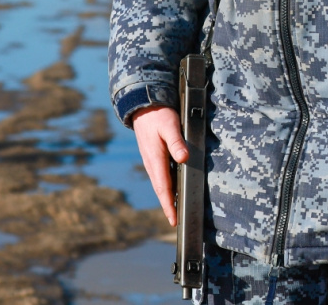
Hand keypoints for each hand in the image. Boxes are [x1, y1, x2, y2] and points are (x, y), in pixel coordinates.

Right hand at [131, 104, 187, 225]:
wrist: (143, 106)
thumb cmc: (158, 115)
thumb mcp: (170, 126)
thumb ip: (177, 142)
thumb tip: (184, 158)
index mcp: (155, 159)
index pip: (163, 188)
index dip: (168, 205)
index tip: (173, 220)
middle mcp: (151, 163)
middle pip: (161, 189)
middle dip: (168, 206)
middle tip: (175, 221)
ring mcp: (151, 161)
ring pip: (160, 183)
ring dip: (167, 197)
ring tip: (175, 210)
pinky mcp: (153, 156)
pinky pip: (160, 175)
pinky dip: (166, 186)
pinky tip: (173, 189)